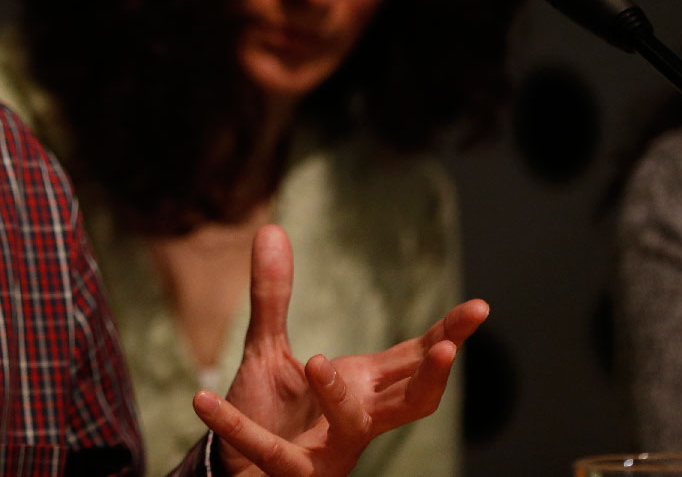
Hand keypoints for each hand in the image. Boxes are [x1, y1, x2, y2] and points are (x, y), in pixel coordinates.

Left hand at [192, 225, 486, 476]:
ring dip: (338, 396)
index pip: (414, 359)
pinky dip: (234, 424)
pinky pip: (265, 450)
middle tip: (443, 349)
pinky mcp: (288, 473)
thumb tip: (272, 229)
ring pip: (352, 427)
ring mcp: (328, 451)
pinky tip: (202, 398)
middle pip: (409, 403)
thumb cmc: (271, 413)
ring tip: (315, 361)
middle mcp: (356, 421)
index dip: (447, 335)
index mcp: (362, 388)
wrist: (237, 470)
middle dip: (430, 378)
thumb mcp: (268, 348)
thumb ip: (273, 295)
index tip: (479, 309)